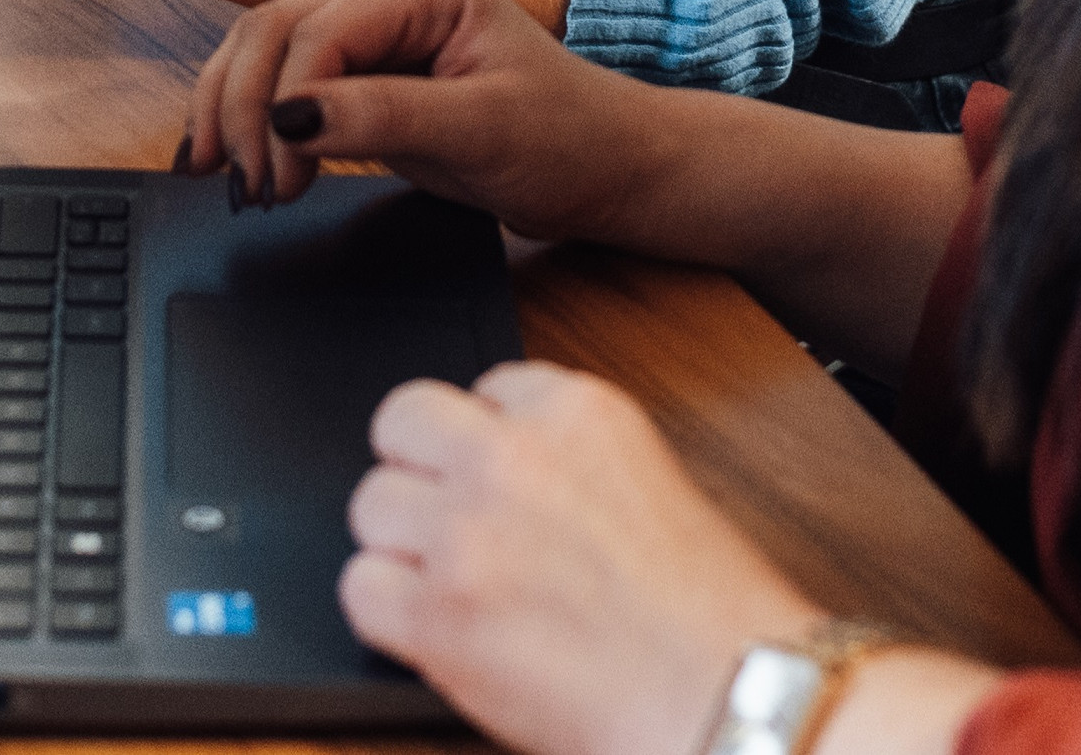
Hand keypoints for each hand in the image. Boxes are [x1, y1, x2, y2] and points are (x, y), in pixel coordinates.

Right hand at [185, 0, 669, 234]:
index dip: (282, 100)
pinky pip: (287, 80)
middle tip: (244, 187)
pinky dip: (254, 117)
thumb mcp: (482, 132)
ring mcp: (375, 27)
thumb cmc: (564, 138)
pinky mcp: (365, 71)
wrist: (603, 164)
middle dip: (244, 105)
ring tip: (226, 180)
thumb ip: (385, 117)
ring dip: (235, 109)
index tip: (276, 176)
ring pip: (267, 47)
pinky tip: (239, 162)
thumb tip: (290, 115)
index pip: (320, 31)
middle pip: (276, 28)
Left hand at [346, 362, 818, 754]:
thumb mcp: (642, 475)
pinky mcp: (436, 615)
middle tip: (446, 523)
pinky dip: (387, 615)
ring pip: (371, 504)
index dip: (485, 442)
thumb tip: (492, 461)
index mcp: (576, 408)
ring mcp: (467, 532)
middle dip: (419, 470)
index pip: (483, 388)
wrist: (720, 693)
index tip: (497, 482)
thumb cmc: (705, 610)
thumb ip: (563, 453)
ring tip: (450, 586)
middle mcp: (512, 454)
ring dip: (401, 546)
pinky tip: (435, 632)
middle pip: (402, 421)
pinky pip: (360, 589)